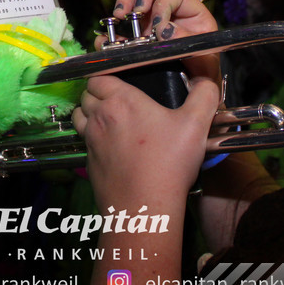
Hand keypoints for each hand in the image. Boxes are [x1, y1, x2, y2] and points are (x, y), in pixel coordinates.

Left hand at [72, 74, 219, 209]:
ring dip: (89, 114)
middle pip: (86, 95)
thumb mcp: (196, 124)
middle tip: (118, 102)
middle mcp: (100, 117)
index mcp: (121, 100)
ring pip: (79, 117)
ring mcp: (91, 141)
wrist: (144, 207)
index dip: (106, 78)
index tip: (120, 84)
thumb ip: (204, 96)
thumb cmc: (169, 163)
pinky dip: (92, 140)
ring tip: (109, 121)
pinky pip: (85, 142)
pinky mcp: (88, 163)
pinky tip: (112, 149)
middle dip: (97, 94)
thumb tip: (204, 81)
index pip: (98, 77)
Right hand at [101, 0, 219, 81]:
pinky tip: (110, 35)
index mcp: (194, 14)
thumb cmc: (204, 76)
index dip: (163, 5)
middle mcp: (174, 12)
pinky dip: (114, 23)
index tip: (157, 28)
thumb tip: (165, 29)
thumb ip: (187, 43)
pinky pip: (124, 19)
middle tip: (136, 10)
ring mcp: (155, 19)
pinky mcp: (139, 33)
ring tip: (119, 17)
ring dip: (126, 2)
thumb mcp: (203, 61)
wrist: (193, 93)